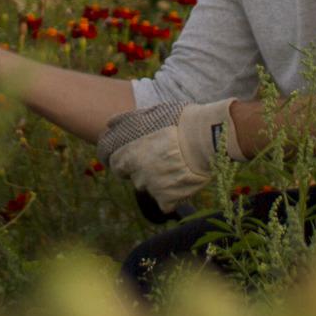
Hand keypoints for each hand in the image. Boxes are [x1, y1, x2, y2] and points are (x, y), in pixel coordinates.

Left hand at [96, 98, 242, 209]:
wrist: (207, 138)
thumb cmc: (180, 122)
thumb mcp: (150, 113)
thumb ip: (126, 121)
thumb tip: (109, 124)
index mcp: (129, 155)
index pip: (114, 163)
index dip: (122, 160)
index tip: (130, 158)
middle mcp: (137, 174)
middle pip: (132, 177)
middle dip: (140, 170)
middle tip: (158, 159)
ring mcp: (152, 189)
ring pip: (150, 187)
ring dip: (158, 180)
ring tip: (175, 165)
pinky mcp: (168, 199)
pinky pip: (166, 202)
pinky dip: (172, 195)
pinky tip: (183, 180)